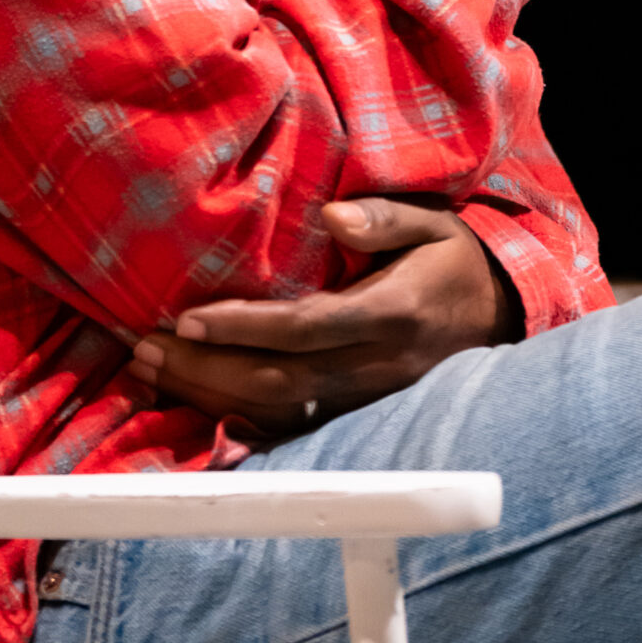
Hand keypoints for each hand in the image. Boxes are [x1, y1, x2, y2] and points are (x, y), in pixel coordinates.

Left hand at [130, 196, 515, 434]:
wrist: (496, 316)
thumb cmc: (451, 262)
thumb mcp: (433, 224)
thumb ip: (384, 217)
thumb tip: (332, 215)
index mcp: (392, 315)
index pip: (306, 327)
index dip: (244, 328)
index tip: (188, 318)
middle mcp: (375, 366)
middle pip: (278, 381)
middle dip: (205, 370)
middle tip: (145, 348)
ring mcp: (365, 399)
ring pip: (276, 411)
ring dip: (209, 395)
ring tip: (152, 369)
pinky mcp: (355, 415)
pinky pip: (289, 428)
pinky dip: (237, 422)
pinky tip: (193, 402)